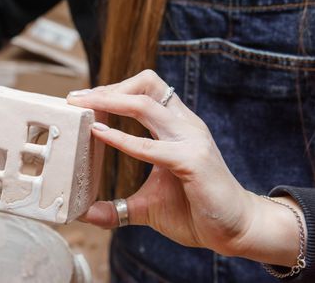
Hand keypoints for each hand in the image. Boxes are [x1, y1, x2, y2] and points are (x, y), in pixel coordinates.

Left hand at [68, 70, 303, 266]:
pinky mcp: (192, 161)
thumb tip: (86, 214)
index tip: (82, 99)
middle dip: (107, 88)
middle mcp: (185, 125)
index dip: (113, 90)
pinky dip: (121, 138)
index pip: (144, 91)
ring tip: (82, 106)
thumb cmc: (195, 211)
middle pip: (146, 84)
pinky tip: (99, 134)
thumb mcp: (148, 205)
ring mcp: (190, 140)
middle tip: (76, 99)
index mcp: (177, 127)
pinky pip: (150, 145)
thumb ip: (118, 206)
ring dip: (110, 101)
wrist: (237, 230)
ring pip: (146, 103)